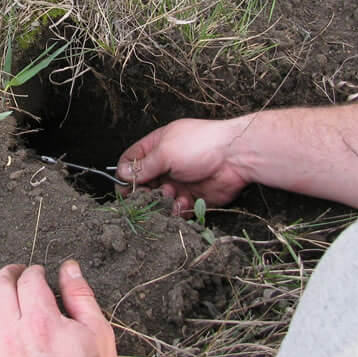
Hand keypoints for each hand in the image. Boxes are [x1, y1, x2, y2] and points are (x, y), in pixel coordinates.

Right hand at [116, 118, 253, 214]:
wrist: (236, 157)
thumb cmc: (199, 145)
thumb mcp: (165, 152)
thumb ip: (143, 165)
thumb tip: (121, 172)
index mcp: (157, 147)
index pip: (131, 160)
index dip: (124, 174)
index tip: (123, 188)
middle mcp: (166, 165)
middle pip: (143, 184)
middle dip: (143, 192)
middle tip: (147, 196)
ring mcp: (178, 182)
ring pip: (159, 200)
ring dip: (161, 201)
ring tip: (171, 195)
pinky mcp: (192, 198)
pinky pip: (176, 210)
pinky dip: (177, 210)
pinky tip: (183, 203)